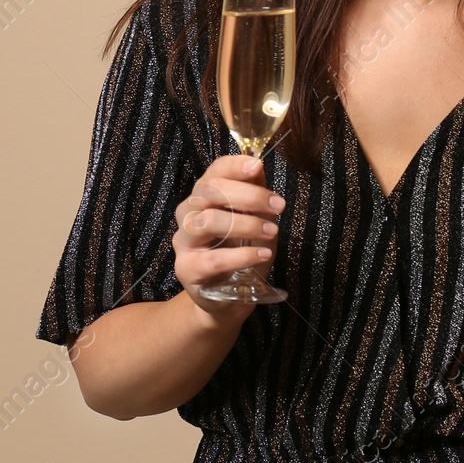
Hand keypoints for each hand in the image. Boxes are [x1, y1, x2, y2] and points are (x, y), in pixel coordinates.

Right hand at [171, 154, 283, 324]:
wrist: (230, 297)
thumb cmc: (243, 251)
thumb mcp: (256, 218)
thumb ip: (255, 193)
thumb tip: (258, 166)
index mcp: (203, 196)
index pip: (214, 171)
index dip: (234, 165)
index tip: (258, 166)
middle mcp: (188, 214)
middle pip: (210, 191)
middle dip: (249, 195)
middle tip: (279, 205)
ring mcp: (184, 241)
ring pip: (208, 221)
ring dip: (246, 224)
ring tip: (272, 232)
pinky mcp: (186, 269)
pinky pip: (214, 259)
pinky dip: (243, 255)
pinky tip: (263, 254)